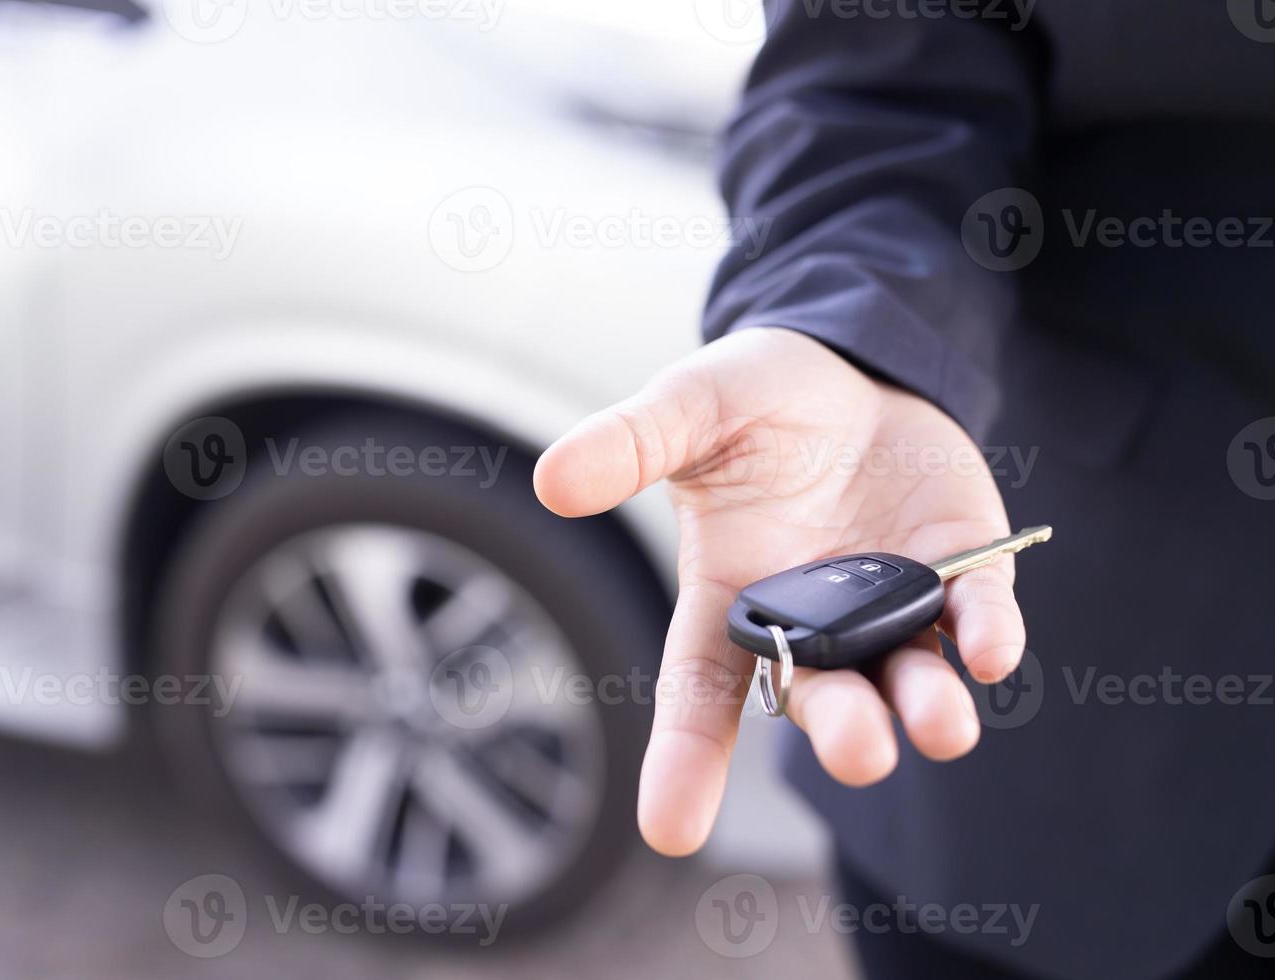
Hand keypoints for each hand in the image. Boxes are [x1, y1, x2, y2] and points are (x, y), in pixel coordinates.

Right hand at [533, 328, 1023, 855]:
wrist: (850, 363)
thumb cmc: (752, 399)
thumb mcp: (687, 407)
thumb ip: (629, 444)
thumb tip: (550, 482)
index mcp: (731, 598)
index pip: (699, 693)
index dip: (684, 761)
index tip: (668, 831)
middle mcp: (812, 622)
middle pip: (822, 699)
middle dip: (843, 731)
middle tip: (859, 751)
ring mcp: (890, 603)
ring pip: (907, 680)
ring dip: (927, 709)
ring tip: (940, 728)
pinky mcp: (961, 571)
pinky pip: (976, 618)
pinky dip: (987, 638)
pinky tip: (992, 654)